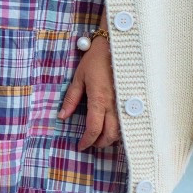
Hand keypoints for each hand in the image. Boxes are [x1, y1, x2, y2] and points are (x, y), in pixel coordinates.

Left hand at [59, 35, 120, 150]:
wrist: (115, 46)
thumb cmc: (95, 60)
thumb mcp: (78, 78)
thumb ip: (71, 99)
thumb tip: (62, 116)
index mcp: (99, 100)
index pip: (93, 129)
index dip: (86, 141)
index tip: (80, 146)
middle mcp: (114, 105)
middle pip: (110, 135)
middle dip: (100, 143)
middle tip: (90, 143)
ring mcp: (124, 103)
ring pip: (121, 130)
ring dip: (110, 137)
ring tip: (99, 135)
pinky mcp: (130, 99)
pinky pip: (126, 120)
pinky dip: (119, 128)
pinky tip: (111, 125)